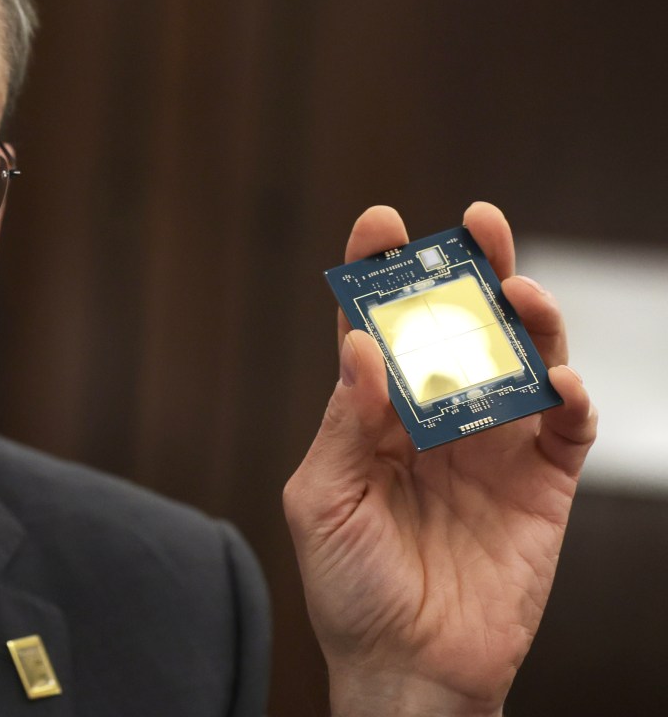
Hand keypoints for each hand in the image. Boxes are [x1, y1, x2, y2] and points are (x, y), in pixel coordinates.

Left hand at [283, 202, 596, 716]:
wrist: (406, 666)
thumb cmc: (349, 585)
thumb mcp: (323, 499)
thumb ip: (344, 422)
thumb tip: (359, 346)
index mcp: (372, 414)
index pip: (378, 328)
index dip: (379, 273)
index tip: (380, 222)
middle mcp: (435, 418)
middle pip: (458, 326)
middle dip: (468, 270)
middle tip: (476, 226)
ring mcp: (492, 446)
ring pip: (519, 359)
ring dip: (526, 319)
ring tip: (519, 291)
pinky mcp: (541, 483)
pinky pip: (564, 424)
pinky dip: (565, 393)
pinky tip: (551, 380)